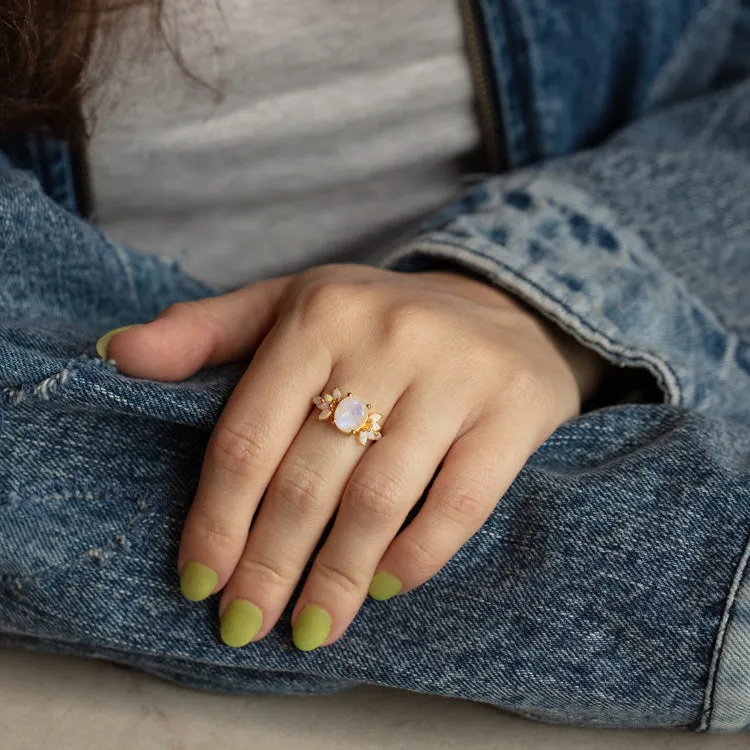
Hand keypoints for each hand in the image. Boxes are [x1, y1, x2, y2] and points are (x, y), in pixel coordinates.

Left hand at [104, 264, 610, 649]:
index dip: (217, 519)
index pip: (249, 437)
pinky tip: (382, 588)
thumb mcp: (292, 306)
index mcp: (319, 313)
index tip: (199, 580)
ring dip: (335, 578)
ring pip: (379, 500)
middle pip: (309, 479)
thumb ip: (206, 332)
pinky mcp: (512, 413)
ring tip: (309, 628)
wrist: (502, 310)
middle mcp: (388, 337)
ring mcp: (456, 376)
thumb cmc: (380, 319)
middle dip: (269, 565)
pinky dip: (416, 557)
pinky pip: (459, 504)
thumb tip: (115, 356)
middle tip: (244, 623)